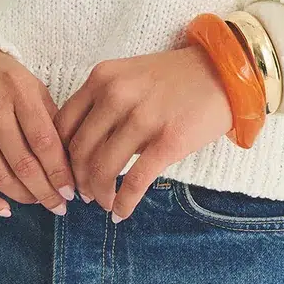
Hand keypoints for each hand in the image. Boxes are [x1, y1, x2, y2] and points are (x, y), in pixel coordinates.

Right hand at [0, 48, 76, 215]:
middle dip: (45, 191)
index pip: (43, 141)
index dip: (59, 172)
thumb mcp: (29, 83)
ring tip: (37, 202)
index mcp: (17, 89)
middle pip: (22, 163)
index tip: (71, 190)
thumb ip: (48, 116)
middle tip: (59, 205)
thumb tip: (68, 160)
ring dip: (22, 196)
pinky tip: (3, 209)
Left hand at [53, 44, 233, 221]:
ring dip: (98, 194)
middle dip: (77, 180)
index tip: (63, 172)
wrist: (225, 71)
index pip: (63, 125)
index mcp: (102, 78)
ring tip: (103, 202)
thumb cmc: (175, 77)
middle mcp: (117, 95)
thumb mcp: (130, 76)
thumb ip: (104, 104)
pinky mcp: (169, 141)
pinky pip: (135, 181)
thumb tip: (83, 150)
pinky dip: (123, 203)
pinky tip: (120, 213)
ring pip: (103, 169)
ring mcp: (143, 118)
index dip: (57, 156)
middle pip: (79, 151)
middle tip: (82, 194)